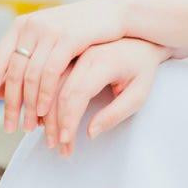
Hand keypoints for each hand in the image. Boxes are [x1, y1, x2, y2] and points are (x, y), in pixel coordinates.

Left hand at [0, 0, 129, 132]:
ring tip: (28, 125)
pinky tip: (43, 110)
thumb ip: (26, 61)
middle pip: (12, 73)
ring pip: (29, 75)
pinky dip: (44, 94)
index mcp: (20, 27)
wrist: (113, 12)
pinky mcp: (67, 37)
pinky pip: (49, 72)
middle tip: (9, 127)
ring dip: (27, 104)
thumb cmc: (81, 33)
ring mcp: (48, 30)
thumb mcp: (48, 44)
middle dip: (9, 104)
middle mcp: (30, 26)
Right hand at [42, 39, 171, 154]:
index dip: (68, 119)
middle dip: (55, 123)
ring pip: (50, 87)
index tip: (66, 140)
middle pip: (59, 91)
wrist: (140, 40)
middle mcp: (83, 55)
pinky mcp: (66, 58)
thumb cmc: (141, 69)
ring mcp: (72, 55)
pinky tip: (46, 120)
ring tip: (52, 139)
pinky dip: (45, 102)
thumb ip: (115, 114)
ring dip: (47, 115)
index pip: (77, 93)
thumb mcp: (138, 94)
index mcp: (103, 62)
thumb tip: (90, 133)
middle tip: (58, 147)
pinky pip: (50, 81)